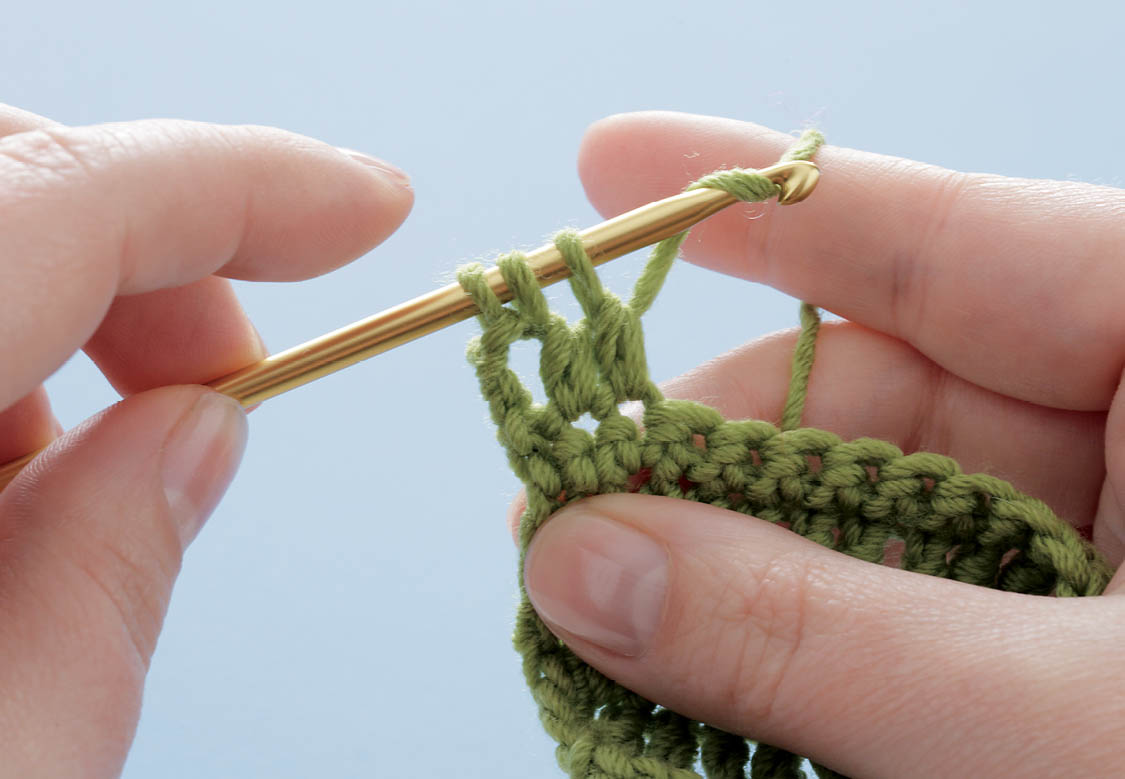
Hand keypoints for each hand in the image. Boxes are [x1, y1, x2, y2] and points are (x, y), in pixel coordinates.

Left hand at [0, 104, 411, 776]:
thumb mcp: (11, 754)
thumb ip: (104, 572)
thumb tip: (195, 431)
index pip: (64, 199)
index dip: (243, 183)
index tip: (369, 208)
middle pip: (4, 176)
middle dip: (151, 248)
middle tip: (225, 389)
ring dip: (67, 313)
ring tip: (105, 472)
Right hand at [516, 112, 1124, 777]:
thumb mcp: (1060, 727)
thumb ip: (808, 635)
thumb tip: (577, 559)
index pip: (949, 238)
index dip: (754, 199)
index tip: (607, 165)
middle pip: (876, 393)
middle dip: (706, 451)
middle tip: (558, 509)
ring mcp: (1114, 550)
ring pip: (875, 514)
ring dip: (735, 566)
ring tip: (602, 605)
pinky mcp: (1074, 651)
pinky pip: (906, 606)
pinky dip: (803, 642)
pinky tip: (708, 666)